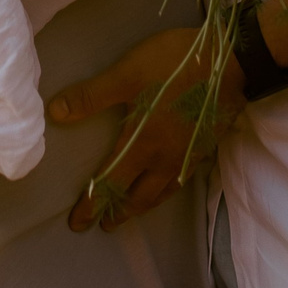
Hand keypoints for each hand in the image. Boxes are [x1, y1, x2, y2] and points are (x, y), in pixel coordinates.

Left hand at [48, 27, 244, 231]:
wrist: (232, 62)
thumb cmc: (175, 64)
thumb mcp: (127, 73)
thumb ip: (92, 95)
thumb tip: (55, 114)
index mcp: (142, 144)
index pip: (111, 183)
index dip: (92, 204)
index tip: (79, 223)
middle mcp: (165, 158)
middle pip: (139, 197)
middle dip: (119, 213)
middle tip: (105, 225)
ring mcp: (188, 155)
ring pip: (162, 192)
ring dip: (144, 206)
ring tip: (133, 213)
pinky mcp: (205, 147)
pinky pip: (181, 180)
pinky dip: (168, 191)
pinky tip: (168, 185)